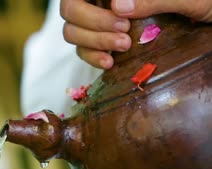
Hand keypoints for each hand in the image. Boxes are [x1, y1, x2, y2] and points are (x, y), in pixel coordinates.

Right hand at [61, 0, 211, 68]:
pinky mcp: (104, 41)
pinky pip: (83, 50)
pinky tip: (110, 62)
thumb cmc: (208, 4)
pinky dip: (91, 58)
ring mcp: (102, 20)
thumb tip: (118, 6)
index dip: (88, 6)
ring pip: (72, 30)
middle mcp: (105, 0)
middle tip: (124, 33)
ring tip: (123, 47)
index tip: (119, 15)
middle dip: (92, 23)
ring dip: (92, 42)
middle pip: (70, 9)